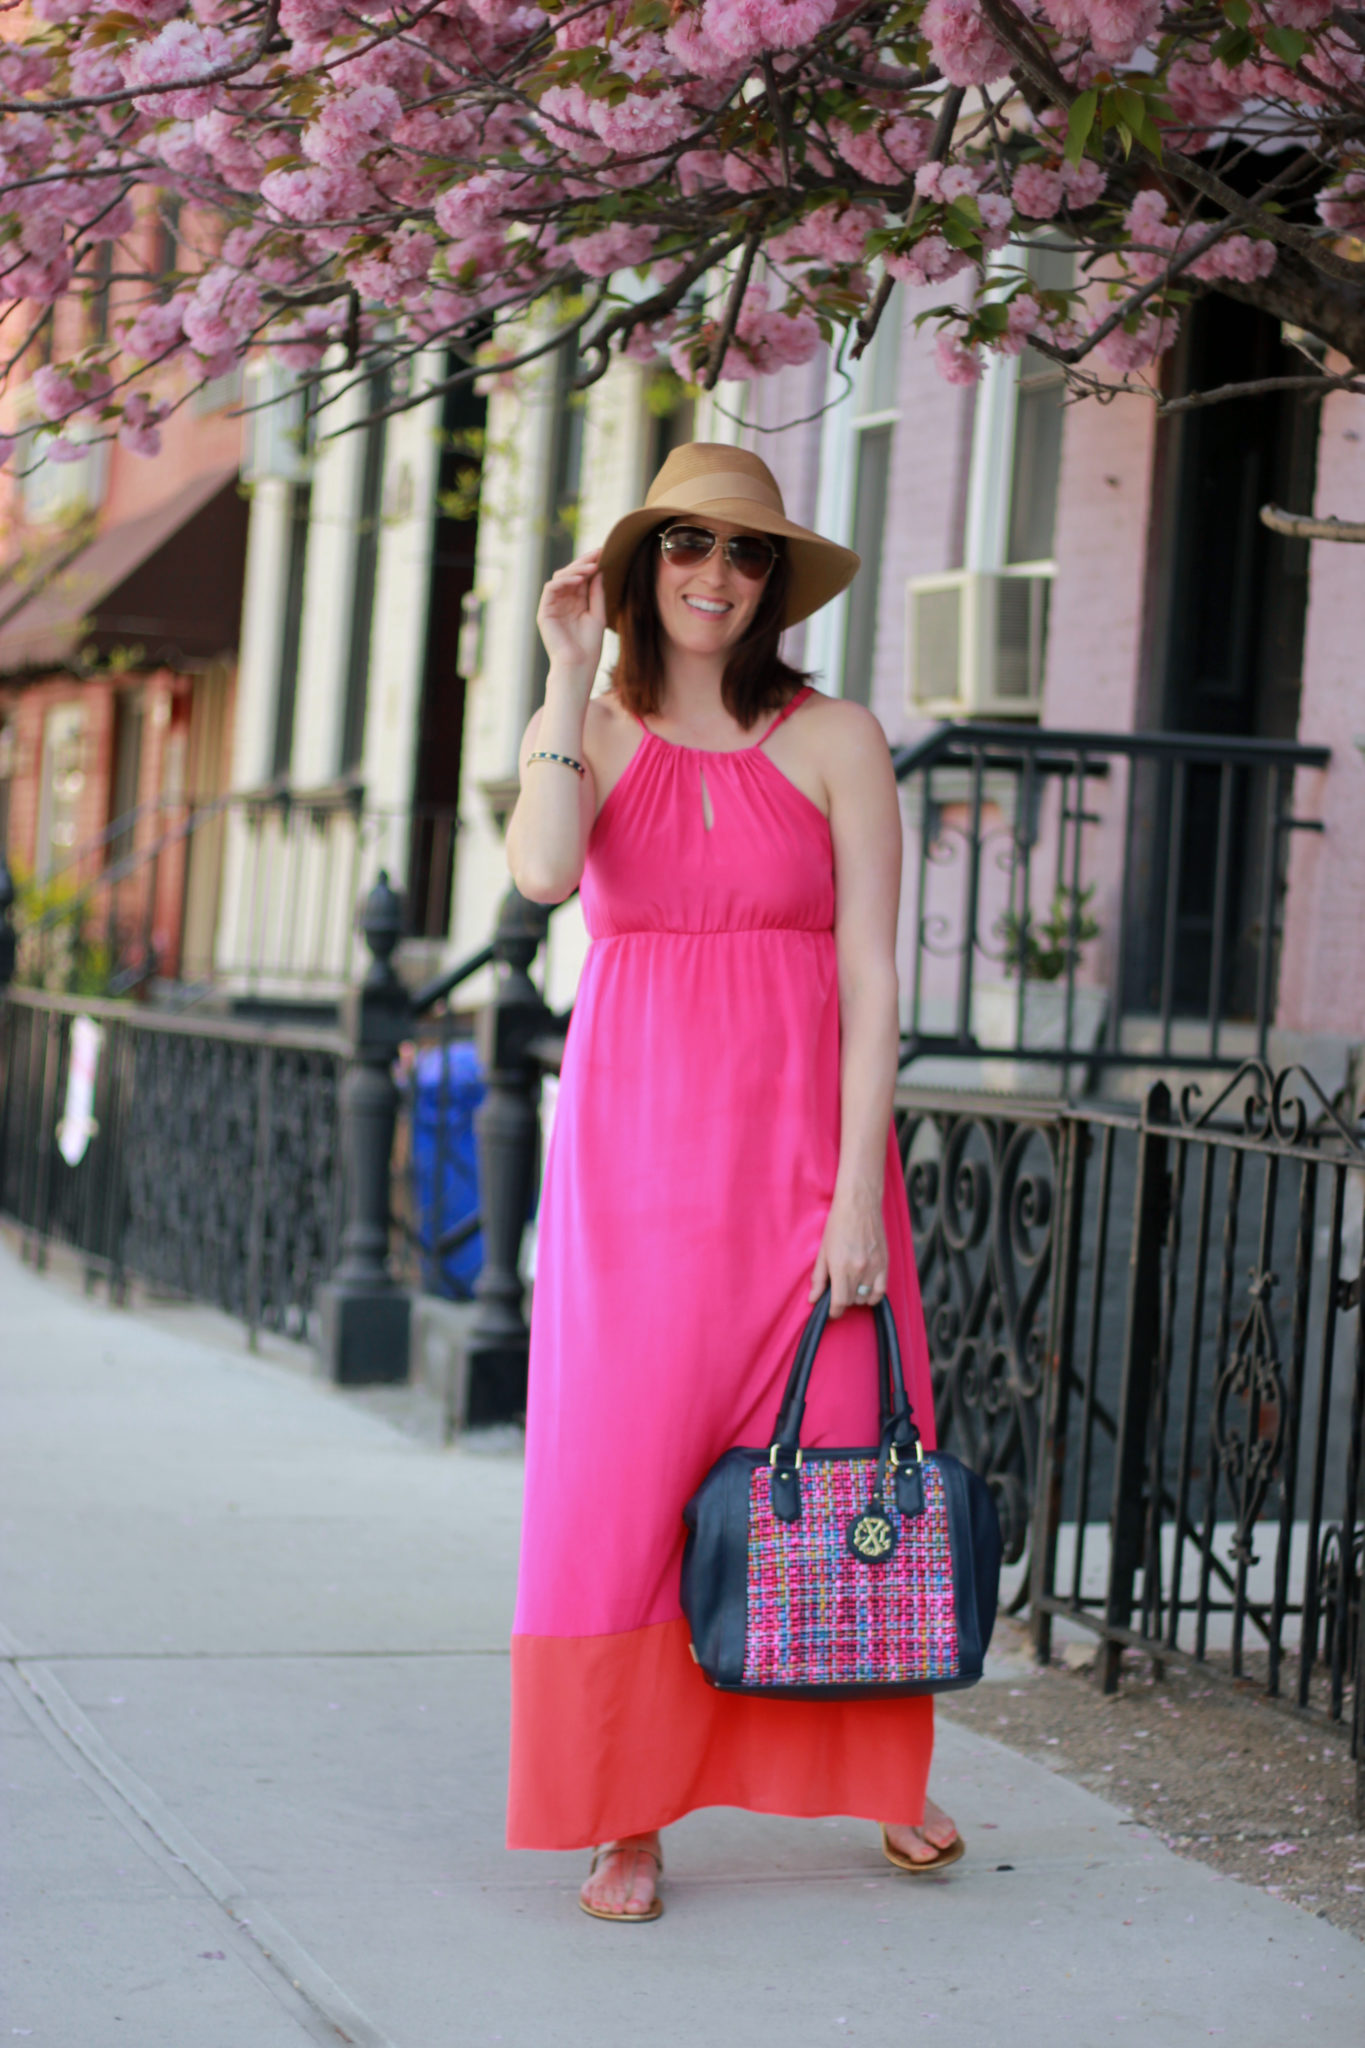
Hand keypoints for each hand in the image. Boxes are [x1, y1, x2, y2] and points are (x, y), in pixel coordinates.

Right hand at [537, 547, 605, 683]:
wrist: (578, 666)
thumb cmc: (589, 647)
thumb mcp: (597, 615)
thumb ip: (596, 593)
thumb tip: (599, 571)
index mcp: (575, 604)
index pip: (581, 578)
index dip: (591, 564)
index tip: (605, 552)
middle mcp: (562, 603)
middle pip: (570, 574)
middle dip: (584, 562)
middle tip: (598, 553)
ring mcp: (552, 606)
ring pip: (560, 578)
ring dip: (576, 570)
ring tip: (592, 567)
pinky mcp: (544, 612)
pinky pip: (551, 588)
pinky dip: (564, 581)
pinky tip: (579, 579)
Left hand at [810, 1183, 887, 1317]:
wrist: (859, 1204)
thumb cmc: (838, 1224)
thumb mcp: (823, 1251)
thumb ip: (818, 1278)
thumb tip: (813, 1299)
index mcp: (841, 1267)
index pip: (840, 1302)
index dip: (834, 1312)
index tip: (831, 1312)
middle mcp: (860, 1270)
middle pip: (852, 1301)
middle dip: (843, 1300)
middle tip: (838, 1290)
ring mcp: (875, 1267)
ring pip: (866, 1298)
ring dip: (857, 1297)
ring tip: (851, 1285)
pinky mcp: (885, 1263)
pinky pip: (881, 1291)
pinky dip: (873, 1295)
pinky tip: (865, 1289)